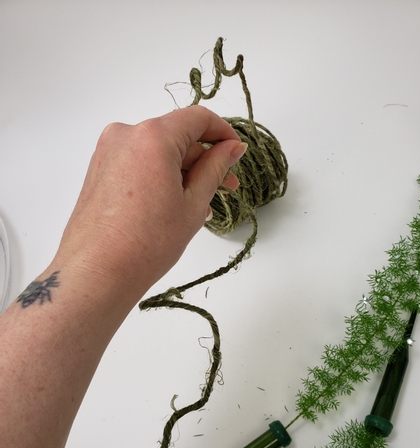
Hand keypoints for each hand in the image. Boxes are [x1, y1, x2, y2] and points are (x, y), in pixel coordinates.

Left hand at [55, 105, 246, 301]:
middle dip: (204, 159)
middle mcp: (126, 134)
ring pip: (157, 151)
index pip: (198, 118)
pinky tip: (174, 204)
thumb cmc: (146, 244)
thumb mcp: (193, 204)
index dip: (223, 132)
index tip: (236, 152)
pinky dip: (160, 176)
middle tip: (226, 186)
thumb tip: (232, 148)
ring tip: (200, 205)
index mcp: (152, 136)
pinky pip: (139, 163)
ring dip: (183, 171)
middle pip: (176, 135)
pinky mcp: (99, 169)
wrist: (97, 272)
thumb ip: (215, 168)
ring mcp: (108, 151)